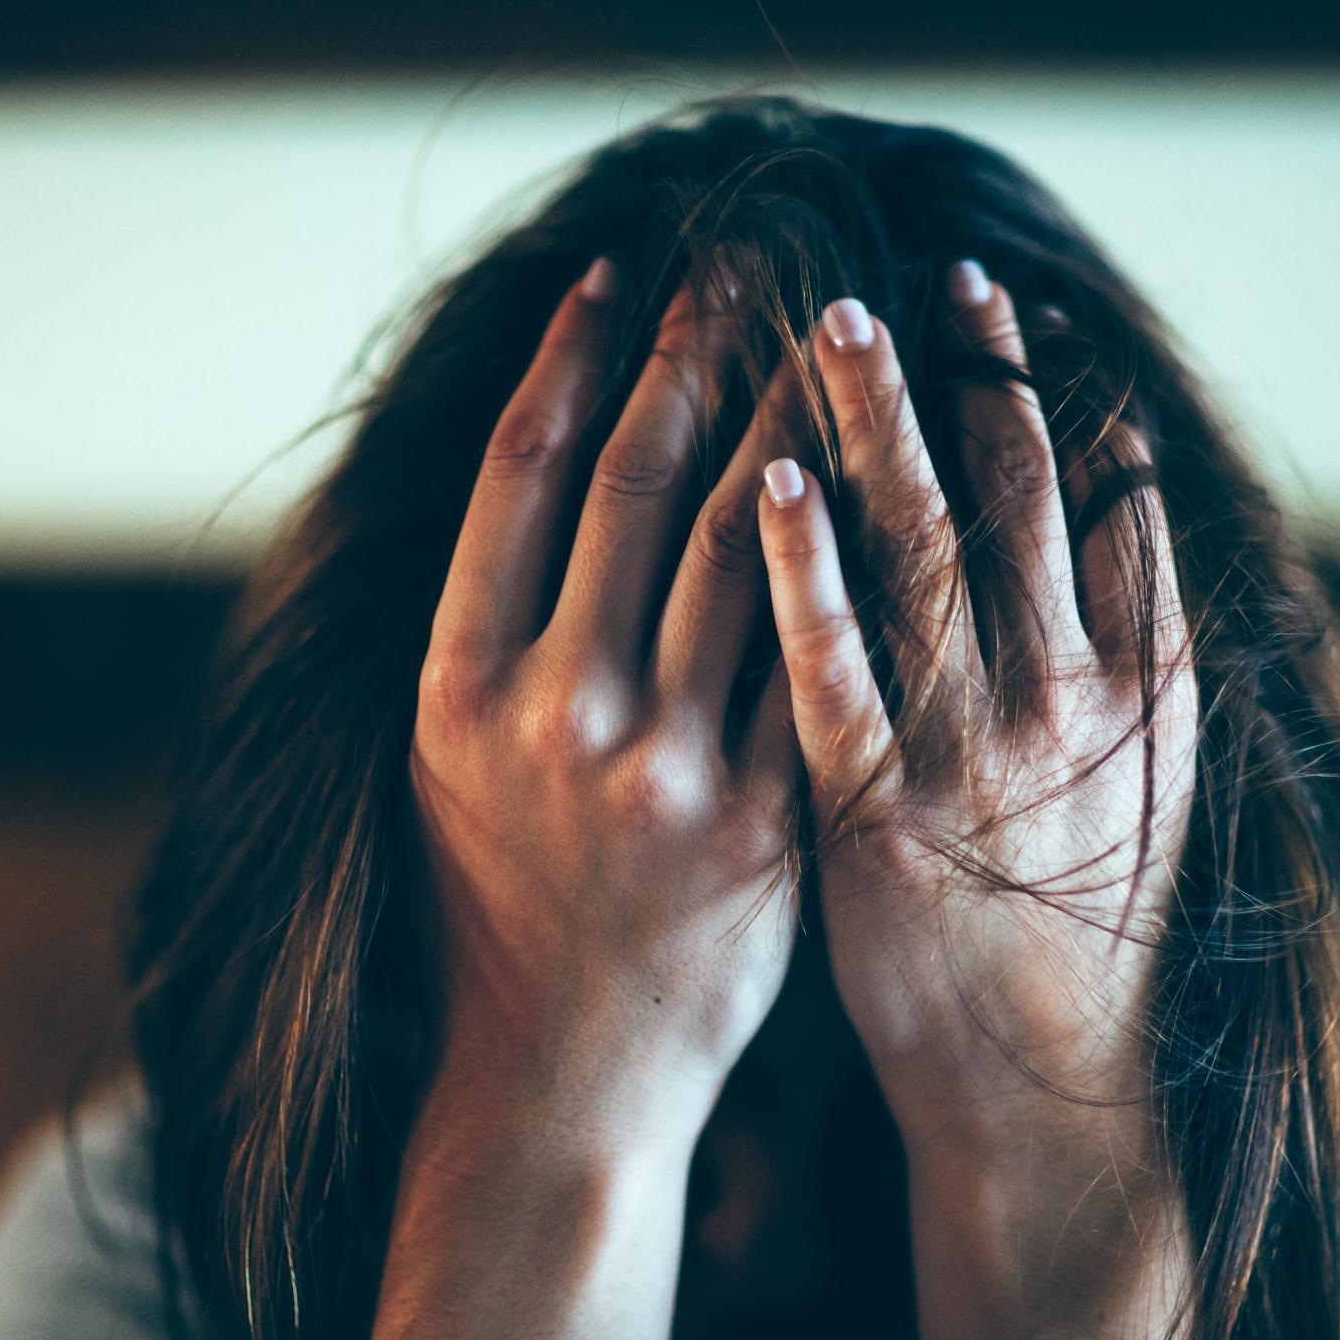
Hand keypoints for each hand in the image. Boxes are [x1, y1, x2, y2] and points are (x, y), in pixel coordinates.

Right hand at [409, 261, 804, 1170]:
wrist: (562, 1075)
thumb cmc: (496, 910)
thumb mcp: (446, 768)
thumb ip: (488, 636)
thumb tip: (535, 481)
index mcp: (456, 687)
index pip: (516, 478)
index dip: (569, 362)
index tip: (617, 273)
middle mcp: (552, 713)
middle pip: (639, 488)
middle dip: (696, 357)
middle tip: (748, 263)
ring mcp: (662, 770)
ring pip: (747, 553)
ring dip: (795, 430)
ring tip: (833, 341)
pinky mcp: (764, 825)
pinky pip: (824, 666)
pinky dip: (859, 567)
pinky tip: (893, 491)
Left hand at [756, 265, 1197, 1178]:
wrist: (1044, 1093)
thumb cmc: (1085, 932)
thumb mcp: (1150, 785)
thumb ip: (1135, 646)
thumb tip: (1120, 498)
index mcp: (1144, 689)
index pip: (1103, 503)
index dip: (1048, 396)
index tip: (1001, 307)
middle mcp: (1069, 706)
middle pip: (1008, 502)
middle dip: (957, 378)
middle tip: (905, 278)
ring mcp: (972, 761)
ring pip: (924, 556)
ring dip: (877, 430)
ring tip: (831, 324)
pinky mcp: (878, 820)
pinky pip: (835, 673)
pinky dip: (804, 571)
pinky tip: (766, 484)